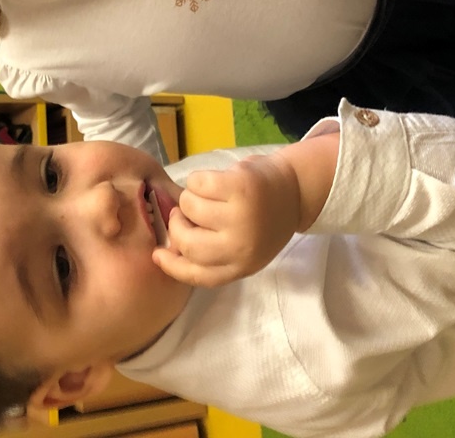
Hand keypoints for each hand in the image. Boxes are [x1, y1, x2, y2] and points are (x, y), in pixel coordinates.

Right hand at [153, 154, 300, 287]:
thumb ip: (212, 252)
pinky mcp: (240, 186)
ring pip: (188, 207)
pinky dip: (199, 179)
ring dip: (191, 198)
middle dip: (178, 224)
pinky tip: (215, 181)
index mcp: (242, 265)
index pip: (198, 275)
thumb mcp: (243, 246)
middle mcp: (241, 246)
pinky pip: (197, 183)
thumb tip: (168, 249)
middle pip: (187, 242)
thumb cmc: (262, 216)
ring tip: (209, 195)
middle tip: (183, 214)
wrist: (296, 187)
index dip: (172, 266)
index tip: (158, 255)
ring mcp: (241, 216)